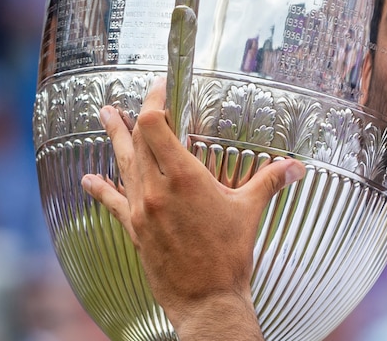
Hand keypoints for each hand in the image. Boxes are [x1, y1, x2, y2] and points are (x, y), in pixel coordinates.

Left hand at [82, 76, 305, 339]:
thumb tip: (295, 166)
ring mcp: (142, 210)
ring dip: (114, 139)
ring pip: (123, 164)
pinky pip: (114, 202)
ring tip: (105, 116)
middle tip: (127, 100)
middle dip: (132, 116)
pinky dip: (102, 188)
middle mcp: (156, 189)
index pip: (155, 126)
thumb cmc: (228, 255)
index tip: (159, 88)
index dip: (153, 102)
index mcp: (184, 177)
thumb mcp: (250, 211)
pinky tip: (90, 180)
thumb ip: (270, 181)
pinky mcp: (135, 229)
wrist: (207, 299)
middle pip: (136, 141)